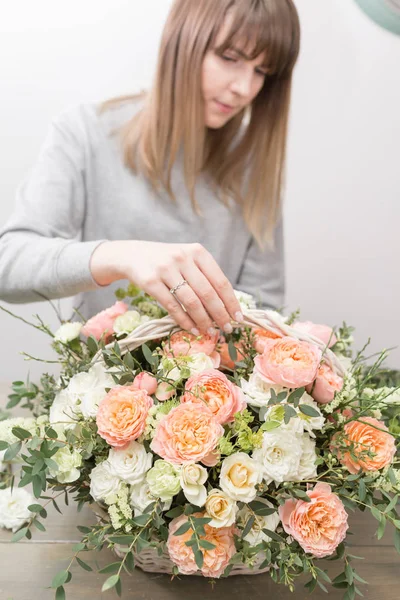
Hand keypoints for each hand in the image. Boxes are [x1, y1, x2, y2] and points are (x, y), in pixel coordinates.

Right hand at [90, 240, 243, 333]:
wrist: (133, 255)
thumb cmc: (167, 262)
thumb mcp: (188, 260)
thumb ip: (205, 276)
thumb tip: (226, 306)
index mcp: (197, 252)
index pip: (220, 281)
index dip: (231, 302)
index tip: (238, 318)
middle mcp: (183, 258)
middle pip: (208, 293)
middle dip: (220, 315)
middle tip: (227, 329)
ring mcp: (165, 269)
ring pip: (191, 301)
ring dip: (203, 321)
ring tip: (210, 331)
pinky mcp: (150, 281)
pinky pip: (172, 306)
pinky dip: (184, 320)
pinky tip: (192, 329)